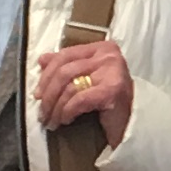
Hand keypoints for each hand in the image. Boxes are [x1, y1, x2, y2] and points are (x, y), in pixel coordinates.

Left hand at [33, 34, 134, 150]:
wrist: (133, 122)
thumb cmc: (110, 100)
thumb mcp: (87, 78)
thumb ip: (67, 66)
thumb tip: (42, 60)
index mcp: (102, 48)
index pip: (66, 55)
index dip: (47, 75)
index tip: (37, 94)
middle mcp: (109, 55)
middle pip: (65, 71)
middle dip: (48, 94)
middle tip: (42, 112)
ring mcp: (112, 71)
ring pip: (70, 87)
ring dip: (55, 107)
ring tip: (50, 120)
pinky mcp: (112, 90)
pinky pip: (79, 100)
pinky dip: (67, 112)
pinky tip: (64, 120)